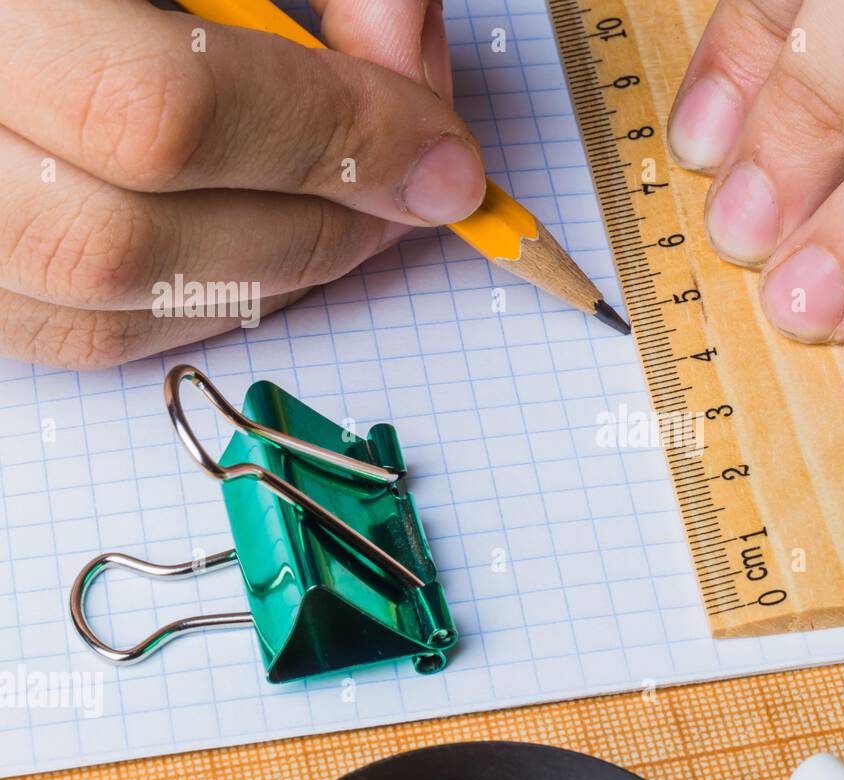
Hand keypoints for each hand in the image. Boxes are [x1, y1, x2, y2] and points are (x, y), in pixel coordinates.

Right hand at [0, 0, 482, 368]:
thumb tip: (407, 50)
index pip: (161, 113)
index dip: (331, 143)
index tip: (441, 153)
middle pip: (125, 246)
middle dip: (309, 231)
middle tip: (407, 196)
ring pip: (96, 313)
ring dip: (262, 281)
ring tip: (344, 220)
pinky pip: (70, 332)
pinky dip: (191, 305)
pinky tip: (254, 244)